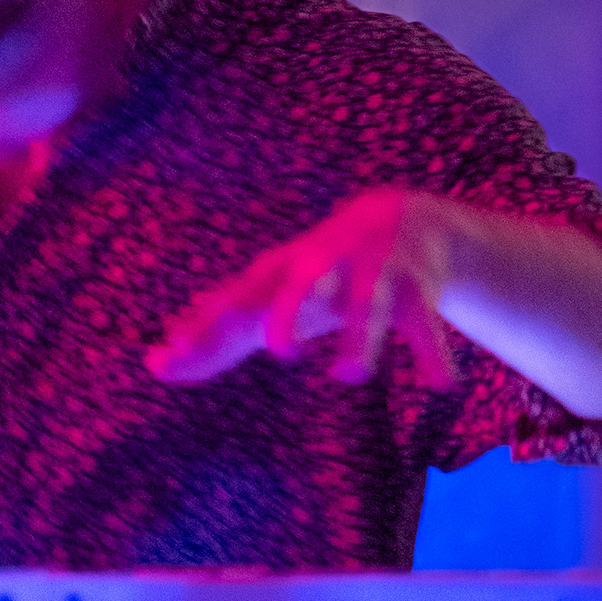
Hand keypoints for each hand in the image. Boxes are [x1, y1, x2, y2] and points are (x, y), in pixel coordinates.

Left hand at [146, 188, 459, 391]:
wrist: (398, 216)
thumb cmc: (317, 269)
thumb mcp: (269, 295)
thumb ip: (220, 332)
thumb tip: (160, 362)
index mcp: (282, 271)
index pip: (237, 300)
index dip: (205, 329)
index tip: (170, 360)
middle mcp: (325, 265)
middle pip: (301, 286)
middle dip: (289, 312)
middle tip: (277, 348)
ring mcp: (372, 271)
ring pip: (369, 304)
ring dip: (361, 335)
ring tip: (350, 372)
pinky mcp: (417, 286)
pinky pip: (426, 323)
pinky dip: (435, 352)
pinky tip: (441, 385)